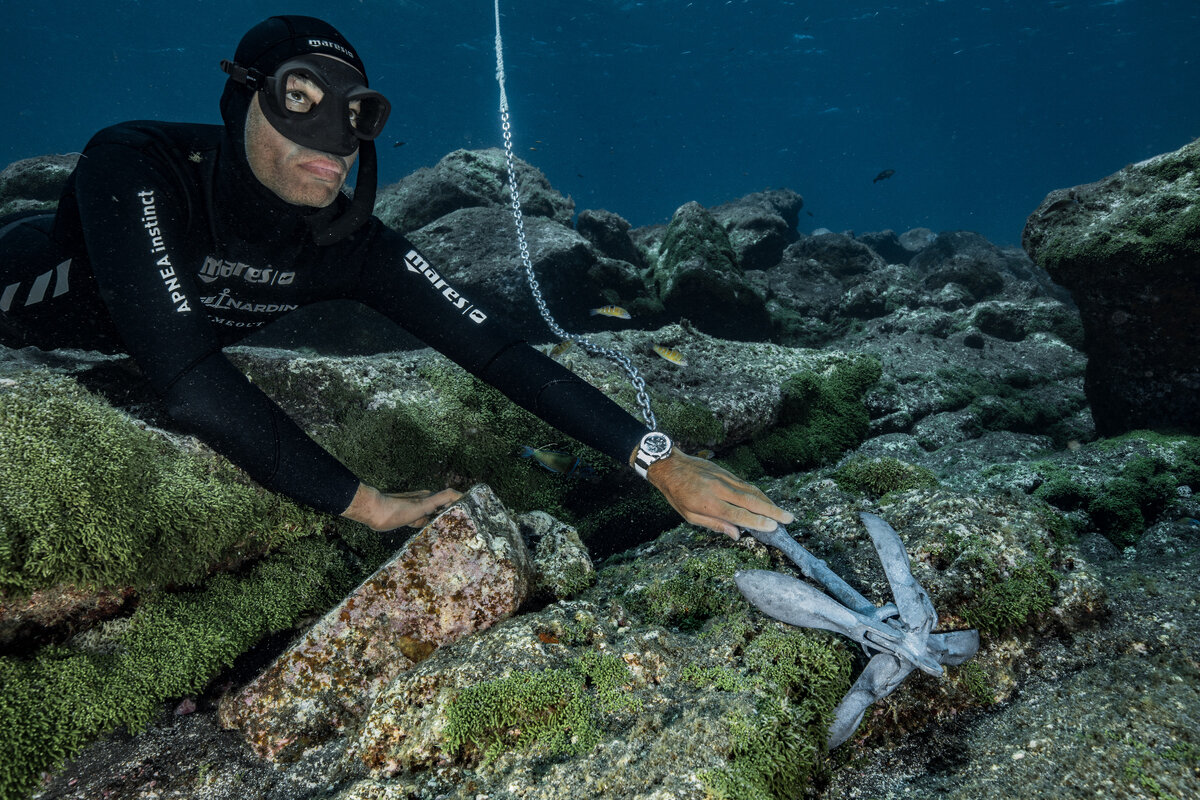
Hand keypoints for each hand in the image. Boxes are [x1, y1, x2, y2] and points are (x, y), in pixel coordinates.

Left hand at [342, 483, 462, 530]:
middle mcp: (425, 501)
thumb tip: (460, 495)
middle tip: (469, 525)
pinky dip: (432, 527)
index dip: (464, 501)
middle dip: (457, 514)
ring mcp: (417, 509)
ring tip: (455, 533)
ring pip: (436, 515)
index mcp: (430, 497)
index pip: (452, 497)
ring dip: (444, 521)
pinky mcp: (409, 517)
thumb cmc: (396, 509)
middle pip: (445, 506)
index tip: (476, 510)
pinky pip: (425, 522)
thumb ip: (440, 499)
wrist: (373, 511)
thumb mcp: (422, 505)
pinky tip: (433, 536)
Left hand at [644, 450, 793, 538]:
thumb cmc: (677, 494)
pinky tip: (766, 501)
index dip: (757, 522)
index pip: (738, 515)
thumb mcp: (689, 516)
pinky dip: (759, 493)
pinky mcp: (726, 472)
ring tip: (782, 512)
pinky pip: (746, 484)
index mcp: (708, 503)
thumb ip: (714, 525)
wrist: (670, 466)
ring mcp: (724, 479)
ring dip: (769, 502)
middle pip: (751, 501)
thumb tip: (736, 534)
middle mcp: (719, 489)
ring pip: (751, 491)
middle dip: (772, 511)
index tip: (774, 527)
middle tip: (789, 519)